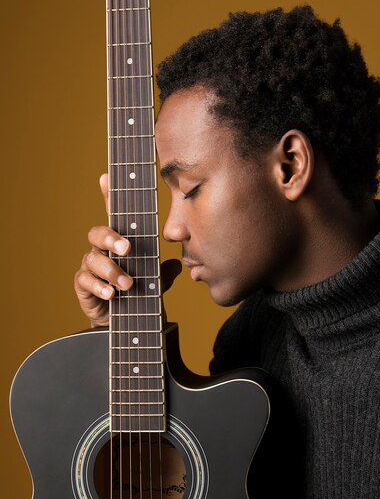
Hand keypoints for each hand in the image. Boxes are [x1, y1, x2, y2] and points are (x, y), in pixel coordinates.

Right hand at [74, 173, 181, 326]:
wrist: (129, 321)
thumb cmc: (141, 292)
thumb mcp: (157, 281)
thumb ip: (164, 272)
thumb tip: (176, 264)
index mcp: (121, 240)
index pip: (115, 215)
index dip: (108, 194)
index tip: (106, 176)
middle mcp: (103, 249)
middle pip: (98, 233)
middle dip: (111, 238)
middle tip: (127, 248)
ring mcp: (91, 266)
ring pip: (93, 259)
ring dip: (112, 271)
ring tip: (128, 285)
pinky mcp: (83, 285)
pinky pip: (85, 281)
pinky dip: (99, 287)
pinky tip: (111, 295)